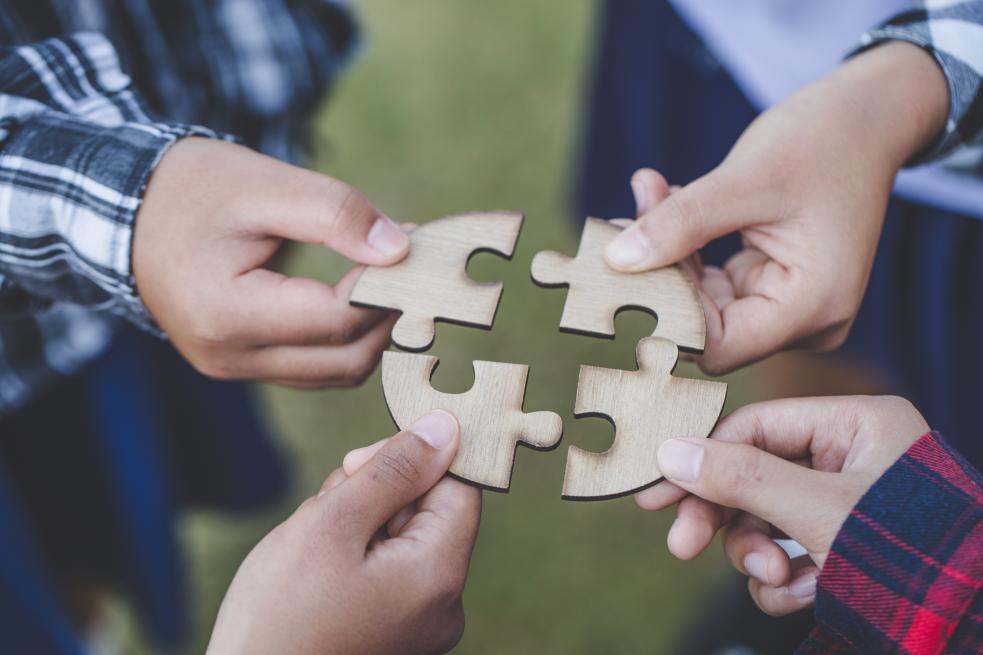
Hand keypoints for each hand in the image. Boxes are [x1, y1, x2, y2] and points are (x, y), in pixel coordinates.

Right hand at [134, 138, 410, 387]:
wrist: (125, 212)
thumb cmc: (192, 190)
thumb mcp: (264, 185)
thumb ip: (335, 213)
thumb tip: (401, 249)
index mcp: (227, 313)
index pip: (337, 319)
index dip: (387, 288)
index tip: (414, 249)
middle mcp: (228, 357)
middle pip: (344, 361)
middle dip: (389, 318)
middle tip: (414, 270)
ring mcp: (232, 368)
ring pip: (333, 373)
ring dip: (372, 334)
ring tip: (392, 282)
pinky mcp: (240, 365)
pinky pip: (312, 368)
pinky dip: (345, 341)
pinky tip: (362, 300)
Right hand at [207, 410, 481, 654]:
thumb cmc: (280, 618)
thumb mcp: (332, 524)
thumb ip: (393, 470)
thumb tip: (447, 427)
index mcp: (439, 575)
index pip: (459, 486)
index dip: (415, 459)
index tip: (361, 461)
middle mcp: (442, 603)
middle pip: (427, 509)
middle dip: (374, 493)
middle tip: (323, 513)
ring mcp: (418, 621)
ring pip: (400, 534)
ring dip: (355, 522)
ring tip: (310, 549)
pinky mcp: (392, 629)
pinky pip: (385, 568)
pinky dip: (351, 553)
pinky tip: (314, 569)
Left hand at [604, 42, 948, 373]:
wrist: (867, 115)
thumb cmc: (822, 140)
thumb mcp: (745, 179)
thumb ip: (680, 224)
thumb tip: (616, 261)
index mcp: (813, 306)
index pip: (718, 346)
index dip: (665, 314)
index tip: (620, 268)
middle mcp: (805, 320)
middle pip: (705, 325)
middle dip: (660, 273)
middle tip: (623, 217)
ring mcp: (787, 305)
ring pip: (701, 301)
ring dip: (667, 251)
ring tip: (649, 191)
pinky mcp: (769, 285)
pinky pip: (710, 281)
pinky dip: (685, 243)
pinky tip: (666, 198)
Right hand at [635, 395, 928, 615]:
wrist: (967, 626)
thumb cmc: (907, 555)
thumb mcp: (815, 511)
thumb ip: (740, 478)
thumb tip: (670, 452)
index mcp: (855, 425)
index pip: (755, 426)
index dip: (702, 458)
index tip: (658, 491)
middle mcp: (850, 457)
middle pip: (754, 476)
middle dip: (727, 520)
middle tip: (681, 547)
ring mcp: (848, 504)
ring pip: (766, 519)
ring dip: (759, 556)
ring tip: (777, 580)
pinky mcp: (846, 547)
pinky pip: (790, 553)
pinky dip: (787, 580)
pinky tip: (805, 595)